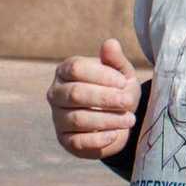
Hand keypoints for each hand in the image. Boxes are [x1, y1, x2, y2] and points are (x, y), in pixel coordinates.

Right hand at [49, 38, 144, 158]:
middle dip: (106, 98)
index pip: (76, 69)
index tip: (123, 82)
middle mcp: (56, 93)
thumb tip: (110, 43)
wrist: (120, 119)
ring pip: (78, 119)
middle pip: (75, 94)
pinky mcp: (65, 140)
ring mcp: (58, 118)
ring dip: (107, 119)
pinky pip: (78, 142)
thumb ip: (115, 60)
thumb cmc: (118, 90)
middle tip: (128, 101)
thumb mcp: (122, 74)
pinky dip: (98, 139)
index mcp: (66, 71)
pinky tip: (115, 135)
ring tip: (129, 119)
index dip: (101, 75)